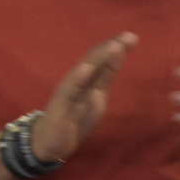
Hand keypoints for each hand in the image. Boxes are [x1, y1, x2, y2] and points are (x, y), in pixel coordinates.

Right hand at [29, 32, 137, 162]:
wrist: (48, 143)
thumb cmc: (73, 118)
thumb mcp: (96, 96)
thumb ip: (105, 76)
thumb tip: (119, 54)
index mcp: (86, 80)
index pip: (101, 60)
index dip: (116, 48)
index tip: (132, 37)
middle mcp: (76, 82)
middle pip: (94, 61)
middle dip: (111, 48)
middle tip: (129, 36)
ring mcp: (68, 94)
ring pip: (84, 73)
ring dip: (98, 59)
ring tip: (114, 46)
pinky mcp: (60, 109)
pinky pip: (69, 94)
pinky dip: (78, 80)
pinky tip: (87, 69)